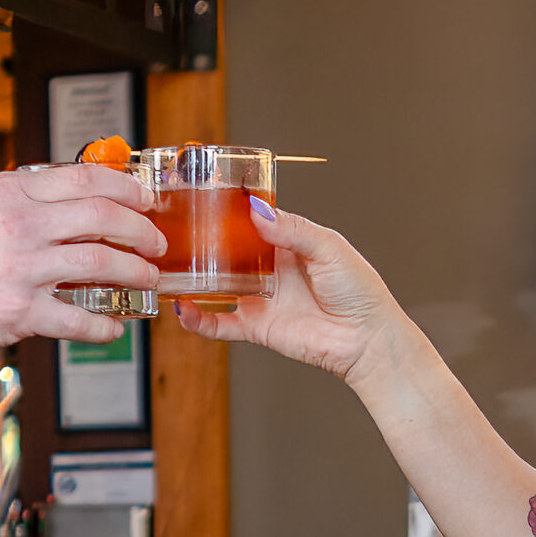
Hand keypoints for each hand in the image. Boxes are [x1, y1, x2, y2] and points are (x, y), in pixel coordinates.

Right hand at [0, 163, 162, 356]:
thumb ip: (29, 199)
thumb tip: (82, 198)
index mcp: (13, 193)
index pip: (86, 178)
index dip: (127, 189)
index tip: (147, 200)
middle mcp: (20, 225)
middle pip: (102, 218)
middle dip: (141, 231)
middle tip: (155, 243)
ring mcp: (22, 269)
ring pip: (100, 265)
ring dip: (134, 274)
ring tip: (147, 280)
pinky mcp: (20, 312)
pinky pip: (79, 318)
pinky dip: (104, 326)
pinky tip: (114, 327)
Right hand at [171, 200, 409, 384]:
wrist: (366, 339)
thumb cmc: (359, 292)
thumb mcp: (329, 248)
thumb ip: (293, 230)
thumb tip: (258, 212)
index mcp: (289, 244)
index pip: (253, 222)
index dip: (231, 212)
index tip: (207, 197)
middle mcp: (270, 270)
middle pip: (229, 252)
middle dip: (204, 243)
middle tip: (179, 230)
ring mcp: (260, 298)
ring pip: (218, 286)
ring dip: (194, 279)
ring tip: (170, 266)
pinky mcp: (256, 326)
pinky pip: (220, 323)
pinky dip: (199, 319)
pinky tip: (184, 309)